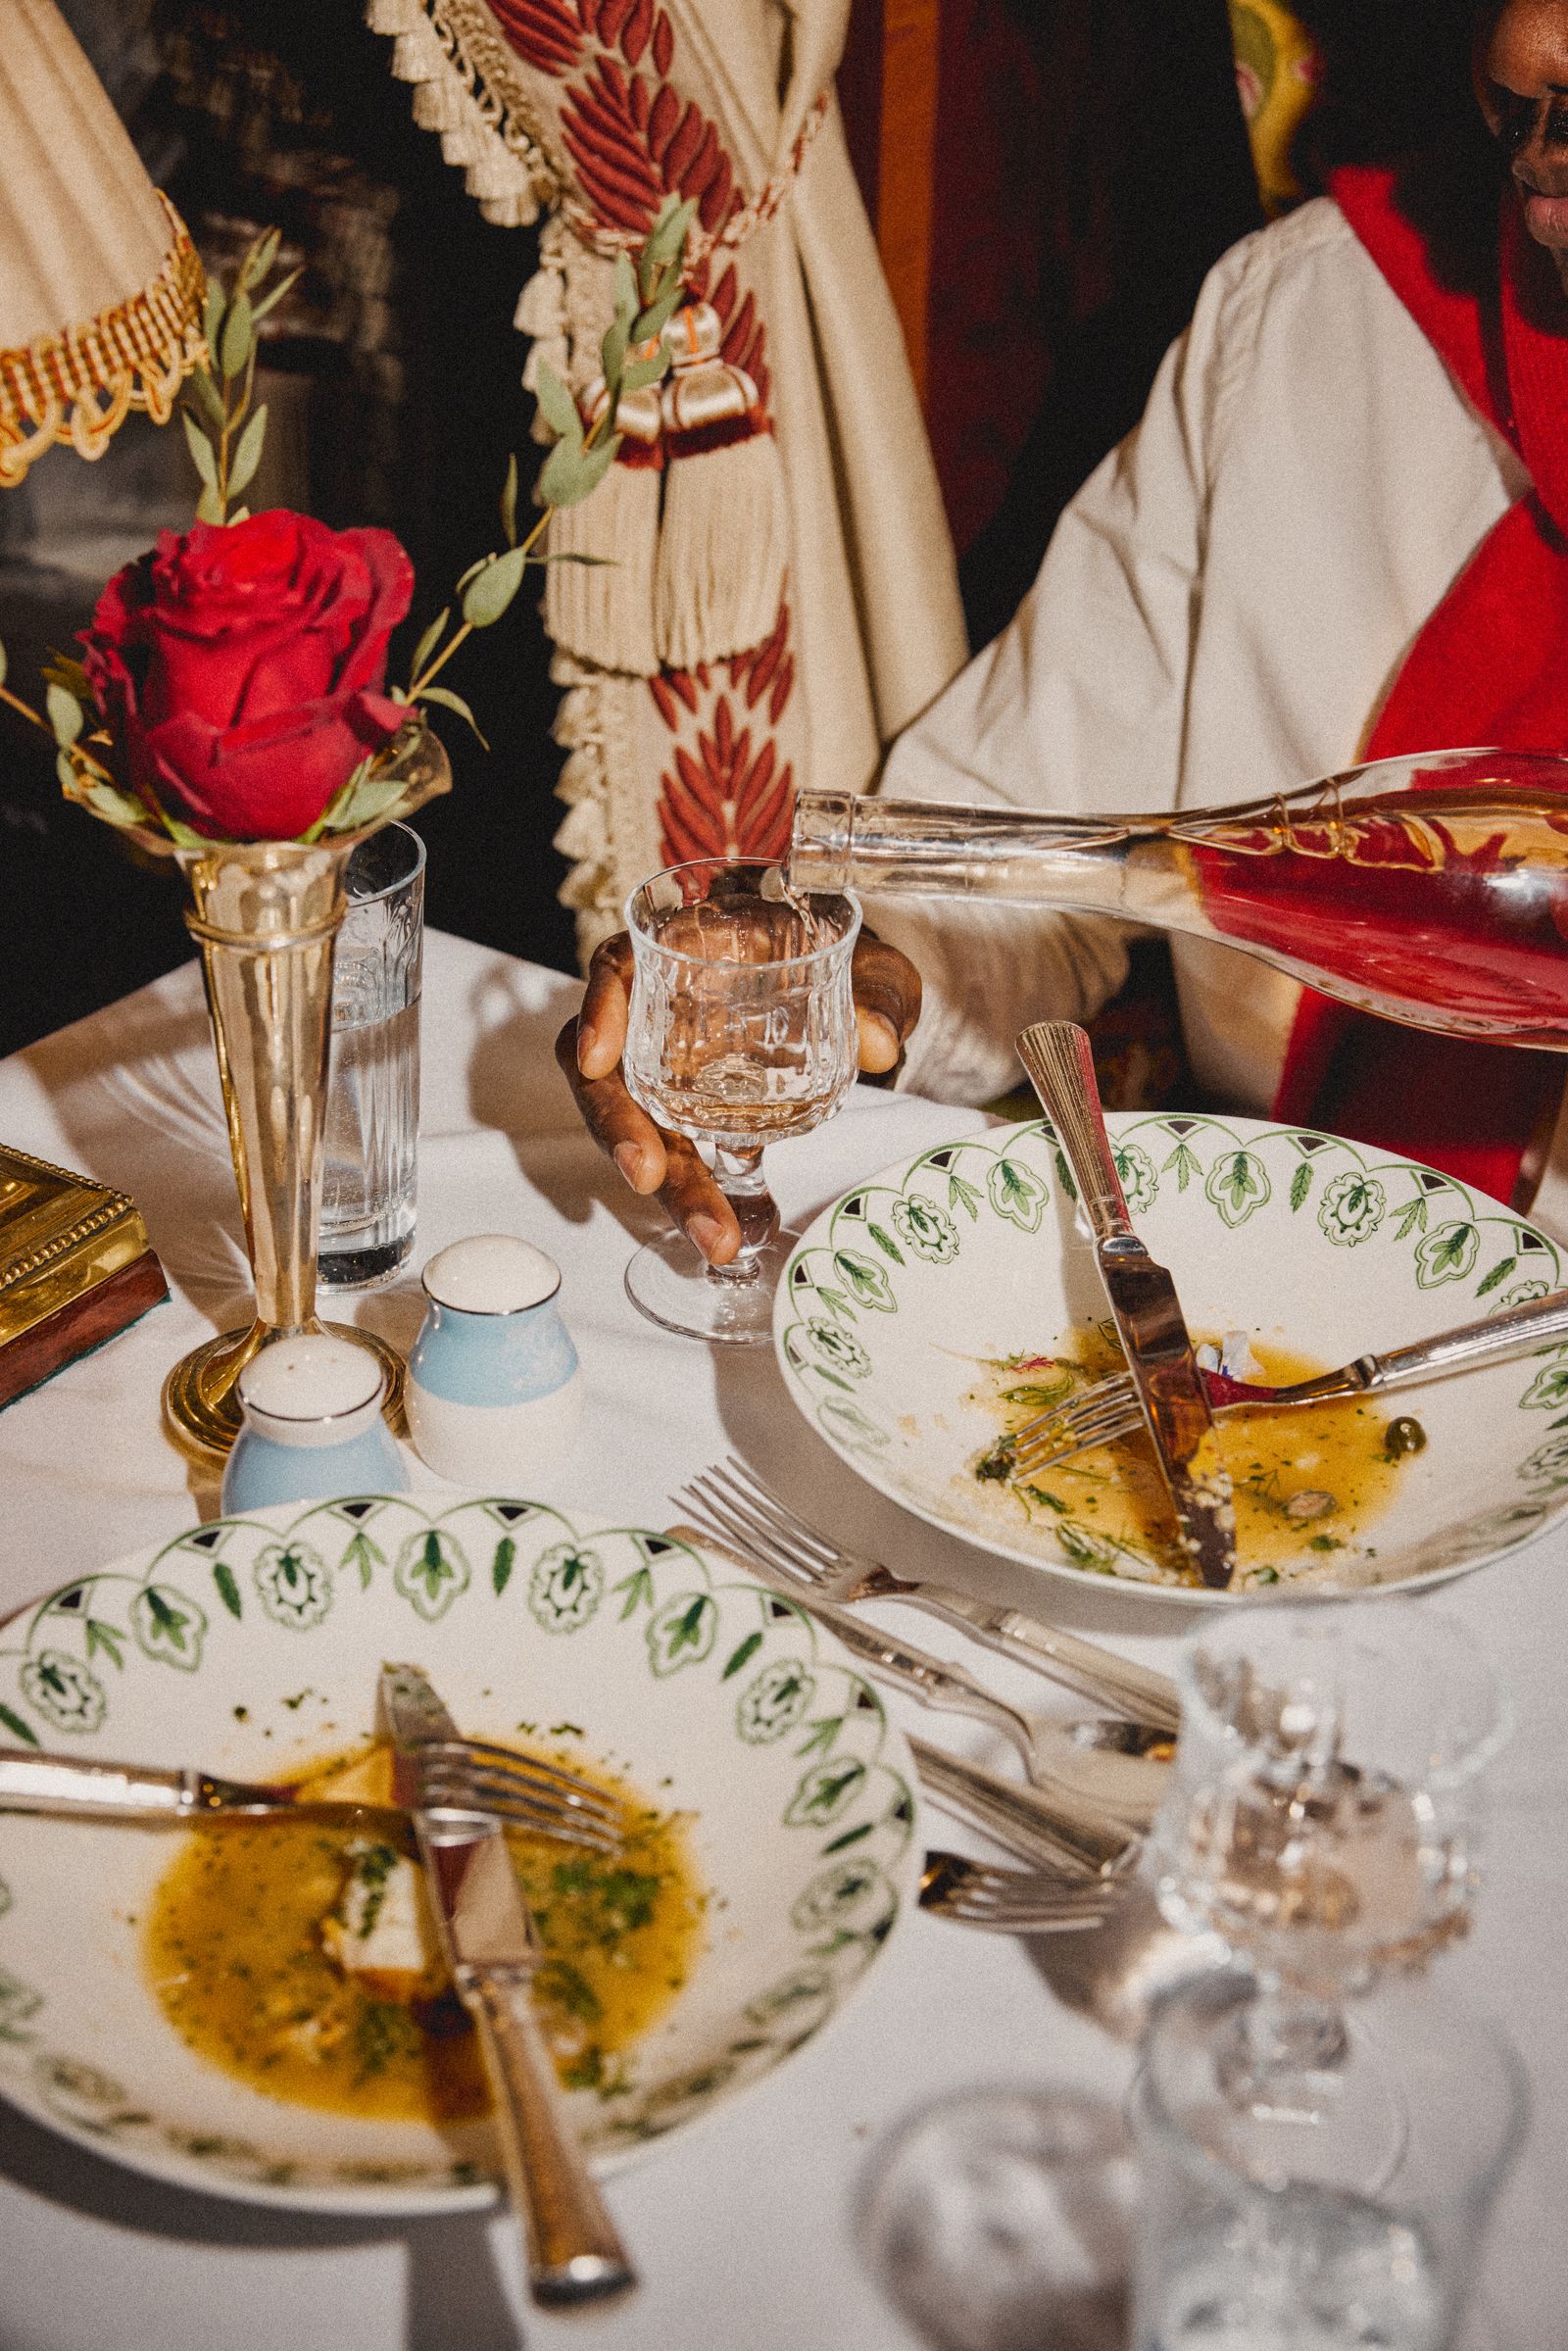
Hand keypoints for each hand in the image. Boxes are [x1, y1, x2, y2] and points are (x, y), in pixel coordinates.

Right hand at [555, 927, 921, 1263]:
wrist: (848, 989)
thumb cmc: (841, 959)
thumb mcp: (869, 966)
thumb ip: (875, 993)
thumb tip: (880, 1042)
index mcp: (686, 953)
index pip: (615, 971)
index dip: (598, 1013)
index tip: (597, 1060)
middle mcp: (659, 1013)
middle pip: (610, 1072)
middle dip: (622, 1132)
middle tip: (650, 1179)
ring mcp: (668, 1068)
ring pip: (637, 1125)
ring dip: (667, 1181)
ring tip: (712, 1233)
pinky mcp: (689, 1112)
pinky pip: (673, 1151)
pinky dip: (694, 1191)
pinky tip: (727, 1229)